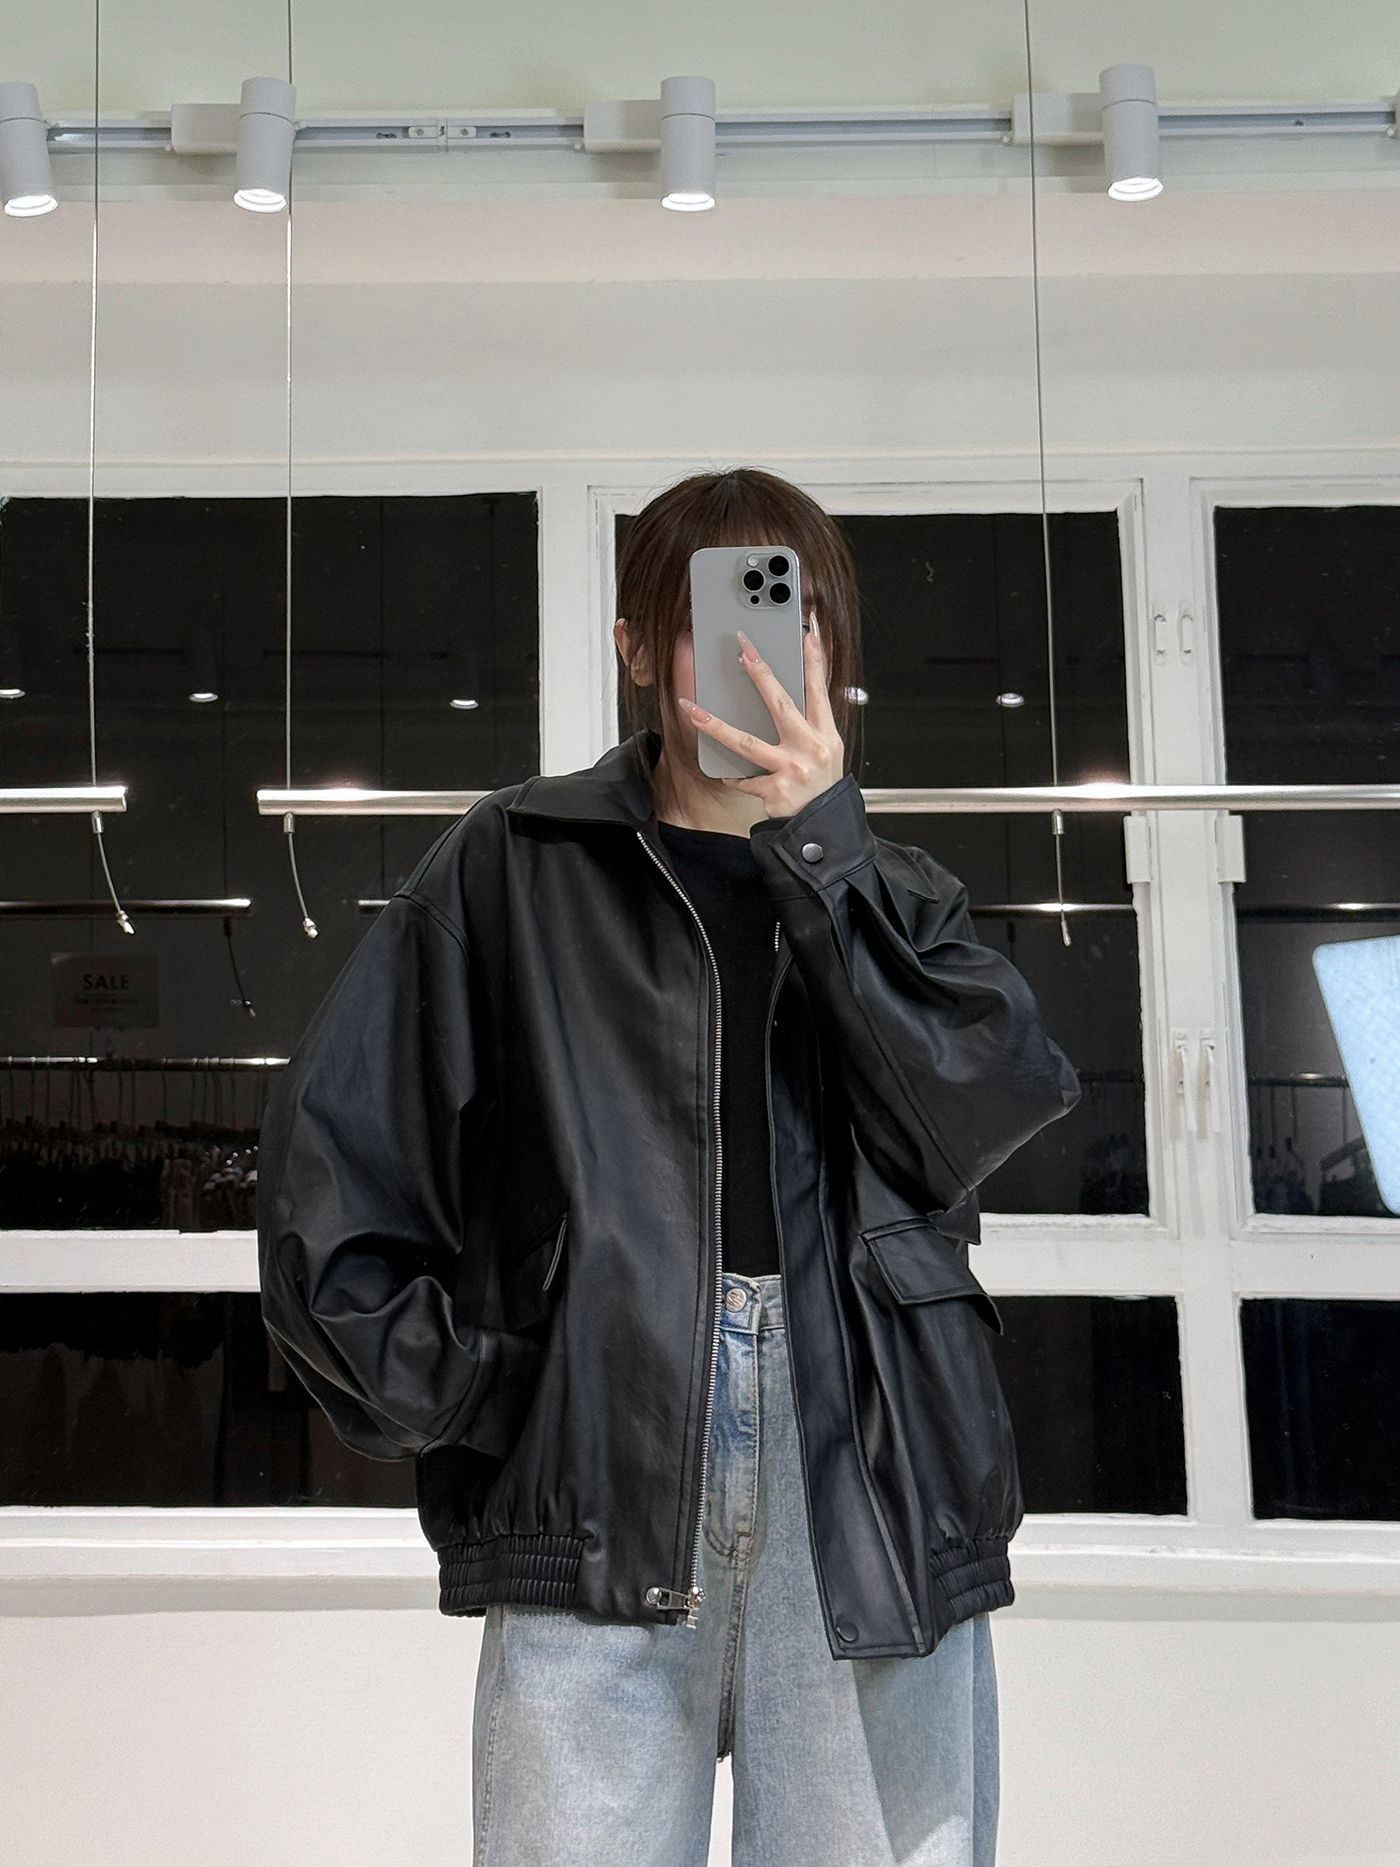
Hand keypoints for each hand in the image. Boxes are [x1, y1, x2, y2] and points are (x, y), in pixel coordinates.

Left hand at [679, 617, 844, 818]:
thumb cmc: (821, 788)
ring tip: (692, 709)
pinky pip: (744, 778)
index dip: (814, 660)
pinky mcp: (775, 791)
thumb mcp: (827, 752)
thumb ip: (809, 725)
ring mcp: (792, 770)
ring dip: (715, 725)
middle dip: (760, 673)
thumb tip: (782, 694)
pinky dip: (733, 775)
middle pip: (780, 704)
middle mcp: (811, 748)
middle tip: (743, 649)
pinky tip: (726, 773)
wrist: (823, 829)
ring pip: (746, 742)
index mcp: (826, 734)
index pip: (819, 689)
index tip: (808, 632)